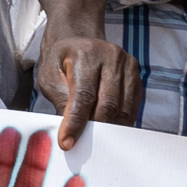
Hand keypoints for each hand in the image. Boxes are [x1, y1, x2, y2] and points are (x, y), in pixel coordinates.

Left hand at [37, 17, 141, 143]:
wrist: (79, 40)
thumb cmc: (61, 60)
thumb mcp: (49, 77)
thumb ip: (60, 101)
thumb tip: (69, 133)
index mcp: (85, 54)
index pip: (83, 95)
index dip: (76, 123)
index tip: (67, 143)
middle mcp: (111, 56)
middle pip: (107, 104)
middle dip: (94, 129)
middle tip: (82, 145)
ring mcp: (127, 65)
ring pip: (123, 108)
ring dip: (109, 128)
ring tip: (94, 139)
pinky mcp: (137, 76)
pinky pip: (132, 106)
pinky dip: (121, 121)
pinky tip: (109, 130)